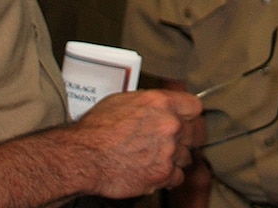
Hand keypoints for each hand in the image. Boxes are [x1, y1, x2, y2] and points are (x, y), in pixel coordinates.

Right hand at [68, 89, 202, 198]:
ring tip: (154, 157)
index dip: (188, 115)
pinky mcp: (163, 174)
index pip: (194, 107)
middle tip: (168, 142)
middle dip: (183, 138)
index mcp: (161, 102)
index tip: (185, 121)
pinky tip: (152, 171)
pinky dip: (167, 177)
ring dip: (175, 158)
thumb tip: (162, 106)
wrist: (83, 157)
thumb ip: (151, 103)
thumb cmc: (97, 129)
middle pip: (194, 133)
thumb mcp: (124, 101)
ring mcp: (169, 150)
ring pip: (187, 156)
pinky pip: (177, 176)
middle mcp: (170, 124)